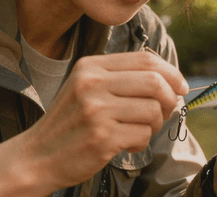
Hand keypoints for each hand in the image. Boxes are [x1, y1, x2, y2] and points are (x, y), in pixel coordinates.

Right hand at [0, 51, 187, 196]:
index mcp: (91, 67)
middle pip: (155, 82)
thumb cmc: (71, 122)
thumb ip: (124, 78)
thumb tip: (172, 82)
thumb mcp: (88, 87)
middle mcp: (92, 83)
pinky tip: (125, 144)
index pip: (145, 59)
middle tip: (166, 112)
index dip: (171, 73)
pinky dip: (141, 141)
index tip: (180, 87)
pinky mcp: (101, 137)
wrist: (36, 157)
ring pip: (153, 110)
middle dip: (170, 99)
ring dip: (155, 124)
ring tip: (139, 130)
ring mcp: (96, 110)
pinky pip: (142, 135)